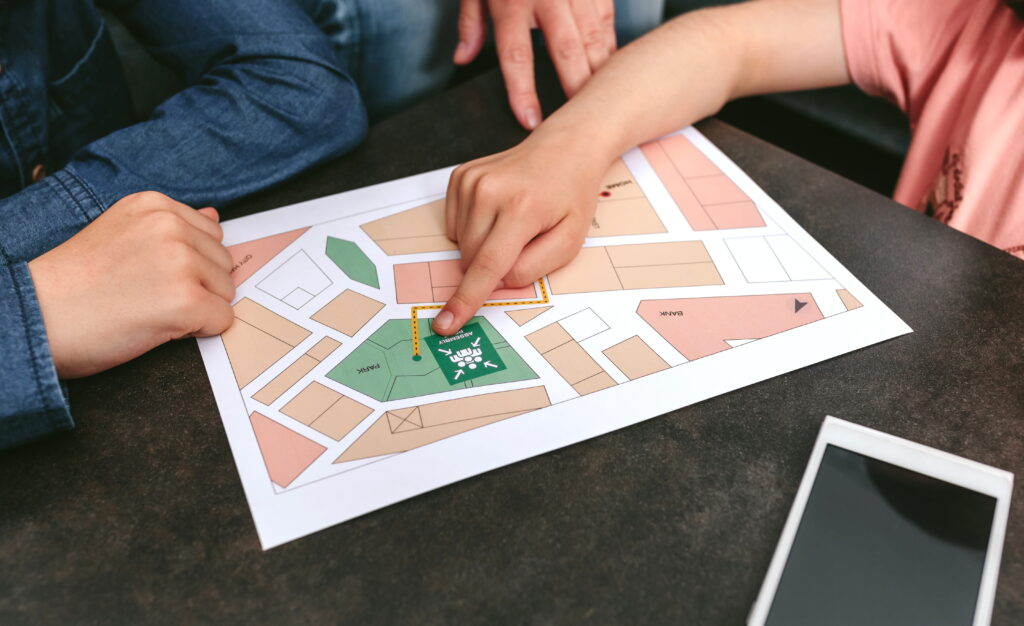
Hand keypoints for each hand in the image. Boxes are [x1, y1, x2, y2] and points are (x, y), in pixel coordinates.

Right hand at [28, 191, 234, 378]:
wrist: (38, 317)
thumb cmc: (73, 284)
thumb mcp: (122, 234)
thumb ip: (172, 225)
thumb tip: (215, 215)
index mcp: (153, 205)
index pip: (210, 234)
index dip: (188, 263)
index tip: (150, 273)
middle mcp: (170, 226)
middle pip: (222, 263)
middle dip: (197, 285)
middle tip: (146, 295)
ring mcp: (180, 262)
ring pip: (225, 291)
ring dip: (198, 307)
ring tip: (149, 308)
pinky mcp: (186, 299)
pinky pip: (223, 319)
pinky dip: (200, 330)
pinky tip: (160, 325)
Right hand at [433, 127, 609, 334]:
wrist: (564, 149)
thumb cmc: (569, 197)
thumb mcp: (569, 242)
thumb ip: (532, 269)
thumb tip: (496, 281)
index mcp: (521, 208)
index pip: (487, 265)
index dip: (466, 299)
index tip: (446, 324)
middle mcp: (490, 191)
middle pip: (473, 260)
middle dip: (493, 266)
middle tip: (523, 240)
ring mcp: (471, 181)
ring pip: (461, 246)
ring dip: (483, 246)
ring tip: (513, 221)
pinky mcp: (459, 178)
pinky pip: (455, 227)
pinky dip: (474, 230)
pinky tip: (497, 212)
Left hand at [454, 0, 615, 129]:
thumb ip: (471, 22)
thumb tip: (462, 58)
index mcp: (512, 1)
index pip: (515, 56)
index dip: (522, 92)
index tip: (530, 121)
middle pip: (565, 51)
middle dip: (574, 89)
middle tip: (580, 121)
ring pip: (594, 38)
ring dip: (598, 73)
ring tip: (603, 103)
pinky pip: (607, 22)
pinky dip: (610, 48)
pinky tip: (610, 71)